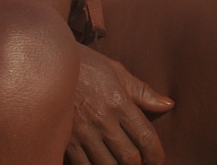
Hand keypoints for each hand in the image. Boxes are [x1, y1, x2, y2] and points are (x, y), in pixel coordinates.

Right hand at [66, 46, 172, 164]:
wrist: (48, 63)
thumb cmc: (86, 65)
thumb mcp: (116, 71)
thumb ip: (142, 92)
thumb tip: (168, 104)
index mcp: (118, 102)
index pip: (145, 137)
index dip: (155, 153)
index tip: (157, 158)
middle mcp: (102, 120)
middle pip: (129, 157)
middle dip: (138, 164)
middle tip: (141, 162)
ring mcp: (82, 133)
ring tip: (120, 162)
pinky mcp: (65, 141)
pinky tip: (99, 163)